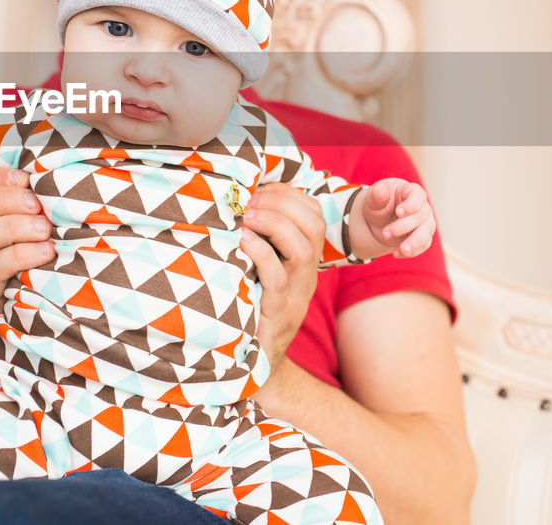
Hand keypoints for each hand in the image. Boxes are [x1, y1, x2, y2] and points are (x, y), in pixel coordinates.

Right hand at [0, 168, 54, 351]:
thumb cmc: (11, 282)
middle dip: (2, 199)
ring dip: (12, 227)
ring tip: (45, 229)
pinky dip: (21, 256)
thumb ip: (23, 217)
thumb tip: (53, 186)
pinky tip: (47, 253)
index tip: (25, 177)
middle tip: (37, 204)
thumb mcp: (12, 246)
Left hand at [237, 183, 325, 370]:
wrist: (255, 362)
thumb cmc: (252, 307)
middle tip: (249, 203)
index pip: (314, 214)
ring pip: (302, 249)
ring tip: (246, 218)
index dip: (289, 194)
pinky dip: (260, 254)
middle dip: (282, 203)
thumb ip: (258, 240)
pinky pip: (277, 279)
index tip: (259, 190)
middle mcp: (305, 274)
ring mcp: (295, 295)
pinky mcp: (277, 314)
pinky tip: (242, 242)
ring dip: (273, 224)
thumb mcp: (259, 269)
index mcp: (304, 259)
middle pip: (314, 226)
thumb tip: (237, 201)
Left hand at [360, 178, 434, 257]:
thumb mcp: (373, 199)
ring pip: (426, 232)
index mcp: (410, 191)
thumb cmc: (377, 205)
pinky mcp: (424, 237)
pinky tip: (396, 253)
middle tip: (385, 234)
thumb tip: (379, 189)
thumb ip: (377, 195)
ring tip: (400, 250)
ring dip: (414, 242)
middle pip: (421, 216)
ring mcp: (425, 222)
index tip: (398, 212)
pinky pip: (423, 245)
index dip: (411, 204)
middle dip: (403, 227)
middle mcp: (422, 206)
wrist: (376, 221)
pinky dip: (411, 251)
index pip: (418, 196)